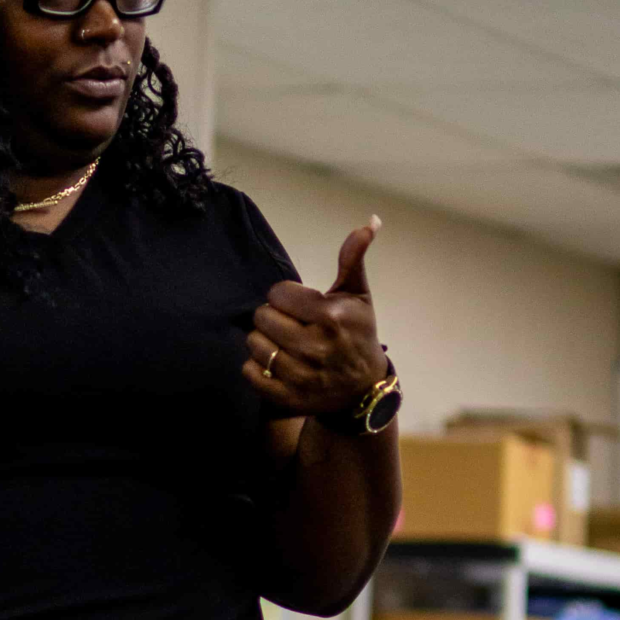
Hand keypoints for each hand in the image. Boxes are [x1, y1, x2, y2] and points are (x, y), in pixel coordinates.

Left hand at [245, 216, 383, 416]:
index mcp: (330, 317)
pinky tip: (275, 362)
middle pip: (261, 317)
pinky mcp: (287, 397)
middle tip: (289, 324)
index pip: (277, 293)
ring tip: (282, 342)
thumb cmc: (357, 335)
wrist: (363, 390)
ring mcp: (300, 375)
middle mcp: (314, 348)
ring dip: (263, 341)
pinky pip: (249, 373)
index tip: (299, 305)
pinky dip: (255, 366)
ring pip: (253, 344)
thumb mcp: (359, 296)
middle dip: (272, 317)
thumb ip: (354, 259)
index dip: (285, 296)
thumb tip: (369, 222)